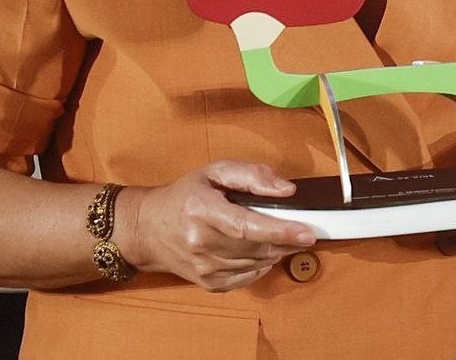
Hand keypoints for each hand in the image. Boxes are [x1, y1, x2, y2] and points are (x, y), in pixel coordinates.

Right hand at [116, 160, 315, 291]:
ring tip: (278, 237)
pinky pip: (248, 278)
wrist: (149, 228)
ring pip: (256, 264)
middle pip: (257, 248)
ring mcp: (204, 267)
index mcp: (201, 210)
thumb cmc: (184, 197)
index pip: (246, 226)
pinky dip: (260, 265)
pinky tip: (258, 252)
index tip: (306, 232)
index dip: (280, 230)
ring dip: (275, 252)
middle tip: (301, 231)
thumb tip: (285, 191)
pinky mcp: (208, 283)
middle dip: (286, 241)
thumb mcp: (213, 172)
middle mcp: (201, 242)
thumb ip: (251, 175)